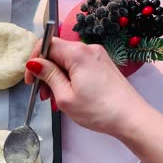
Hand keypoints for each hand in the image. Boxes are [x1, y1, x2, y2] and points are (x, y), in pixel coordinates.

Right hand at [25, 37, 147, 135]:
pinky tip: (68, 94)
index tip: (31, 80)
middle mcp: (88, 49)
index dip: (34, 60)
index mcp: (77, 53)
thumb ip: (48, 75)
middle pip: (56, 52)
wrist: (131, 119)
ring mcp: (97, 56)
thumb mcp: (65, 96)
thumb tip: (33, 63)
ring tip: (55, 98)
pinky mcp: (102, 64)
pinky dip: (68, 77)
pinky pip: (78, 65)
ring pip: (66, 60)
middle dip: (45, 71)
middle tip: (43, 95)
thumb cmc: (98, 110)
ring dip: (56, 76)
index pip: (46, 44)